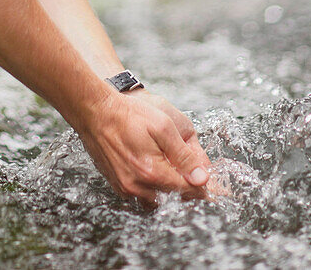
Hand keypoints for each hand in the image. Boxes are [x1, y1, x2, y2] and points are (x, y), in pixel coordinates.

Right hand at [76, 86, 213, 205]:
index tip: (215, 186)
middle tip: (196, 175)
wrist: (95, 111)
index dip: (203, 186)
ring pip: (159, 200)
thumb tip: (201, 178)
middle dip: (188, 188)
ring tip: (177, 171)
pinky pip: (143, 196)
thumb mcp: (163, 127)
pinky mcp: (119, 186)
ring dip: (171, 189)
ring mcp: (126, 189)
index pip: (188, 191)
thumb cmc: (129, 115)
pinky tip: (157, 170)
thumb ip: (183, 155)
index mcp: (152, 173)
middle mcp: (138, 187)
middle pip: (174, 198)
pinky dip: (155, 188)